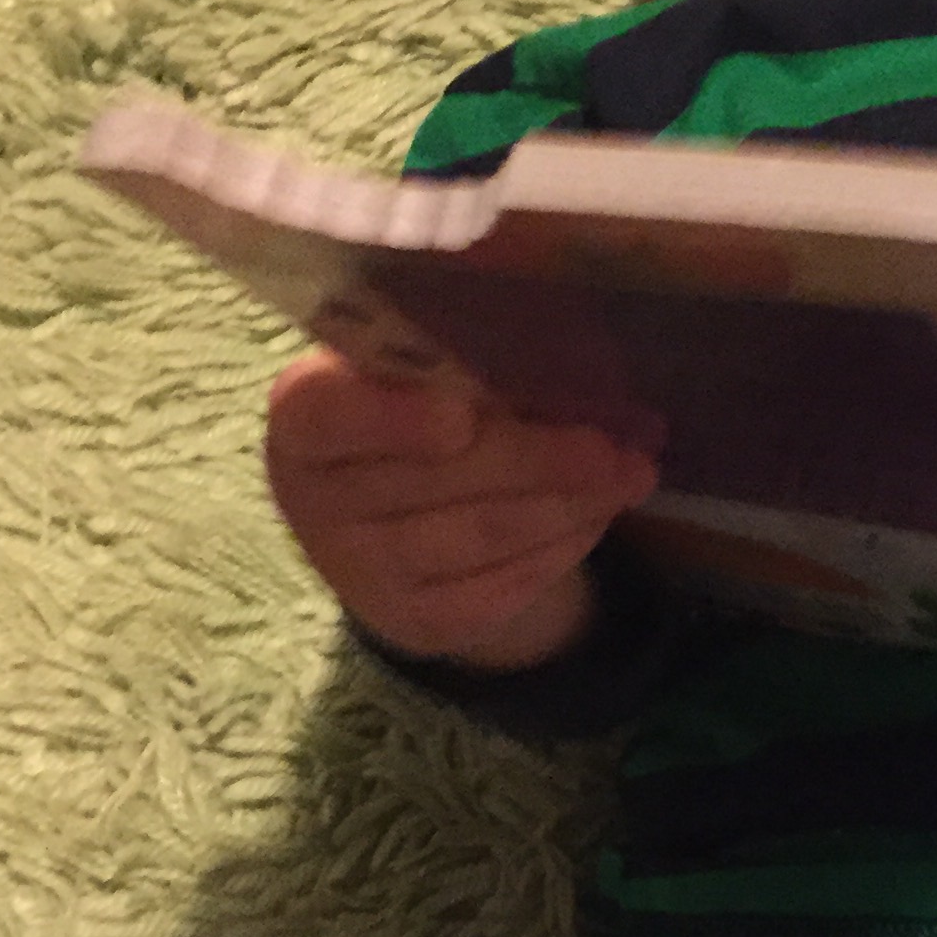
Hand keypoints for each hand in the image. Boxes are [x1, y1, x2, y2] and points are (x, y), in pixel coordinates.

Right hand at [264, 347, 659, 669]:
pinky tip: (596, 512)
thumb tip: (550, 316)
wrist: (406, 512)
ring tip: (631, 472)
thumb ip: (468, 346)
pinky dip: (562, 544)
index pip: (327, 414)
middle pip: (434, 479)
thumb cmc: (422, 406)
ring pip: (479, 535)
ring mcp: (360, 570)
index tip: (460, 415)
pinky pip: (500, 584)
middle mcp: (313, 498)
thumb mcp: (428, 362)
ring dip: (568, 502)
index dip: (391, 418)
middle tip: (614, 444)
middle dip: (536, 459)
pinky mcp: (413, 620)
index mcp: (305, 412)